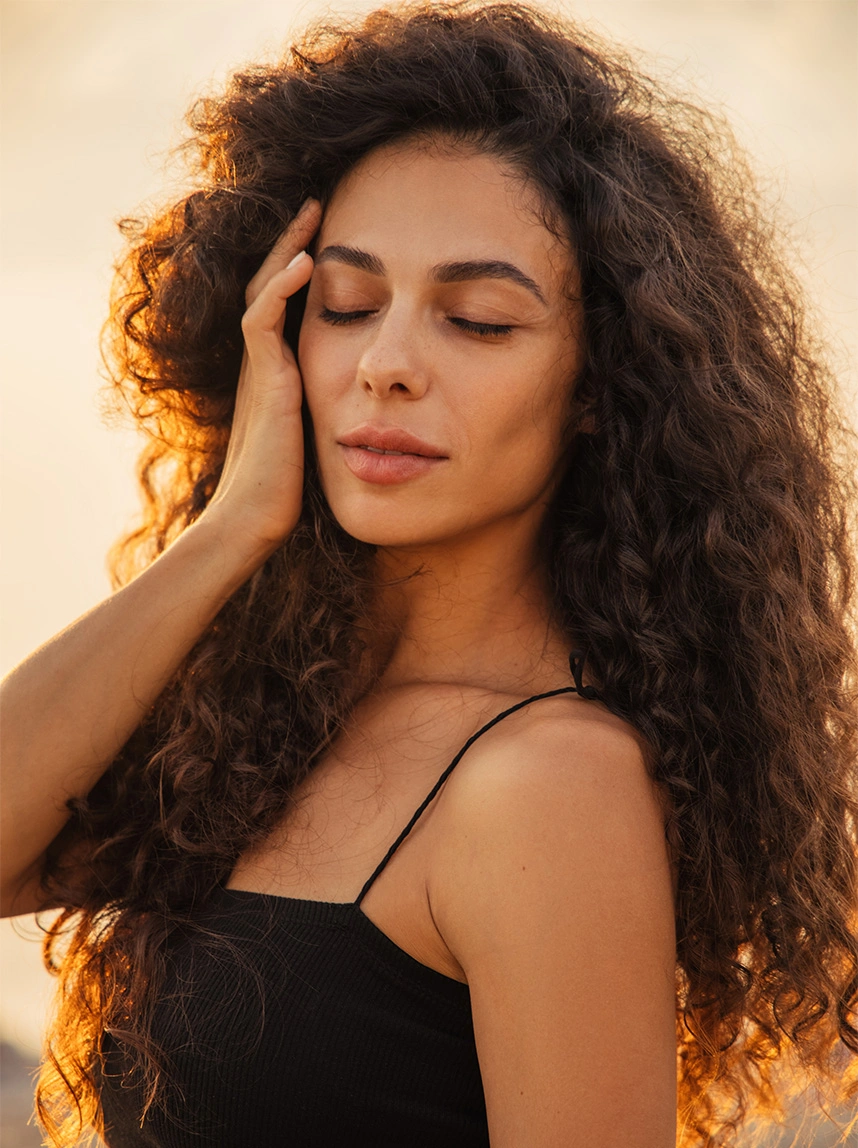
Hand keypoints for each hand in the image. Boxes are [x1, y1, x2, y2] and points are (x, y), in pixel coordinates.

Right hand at [206, 197, 322, 549]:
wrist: (254, 520)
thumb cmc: (287, 492)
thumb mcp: (317, 440)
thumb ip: (335, 415)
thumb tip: (377, 408)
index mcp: (274, 374)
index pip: (283, 306)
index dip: (301, 270)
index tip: (330, 239)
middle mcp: (262, 364)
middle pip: (269, 286)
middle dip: (293, 244)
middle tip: (317, 206)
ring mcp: (259, 371)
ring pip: (264, 292)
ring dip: (287, 250)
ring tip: (313, 215)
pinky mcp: (264, 383)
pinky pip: (262, 322)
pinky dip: (280, 290)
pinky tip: (305, 265)